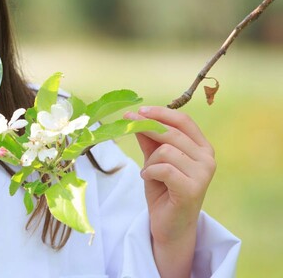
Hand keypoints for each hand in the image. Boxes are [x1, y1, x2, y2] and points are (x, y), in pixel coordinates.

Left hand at [125, 106, 215, 277]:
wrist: (169, 225)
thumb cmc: (163, 190)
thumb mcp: (154, 160)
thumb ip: (149, 139)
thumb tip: (136, 116)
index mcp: (202, 148)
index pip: (184, 121)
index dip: (161, 113)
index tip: (139, 110)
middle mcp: (208, 158)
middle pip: (173, 133)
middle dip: (146, 127)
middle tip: (127, 124)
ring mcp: (203, 175)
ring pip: (166, 151)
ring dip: (149, 161)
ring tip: (149, 172)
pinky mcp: (192, 189)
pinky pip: (164, 168)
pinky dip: (150, 171)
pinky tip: (148, 178)